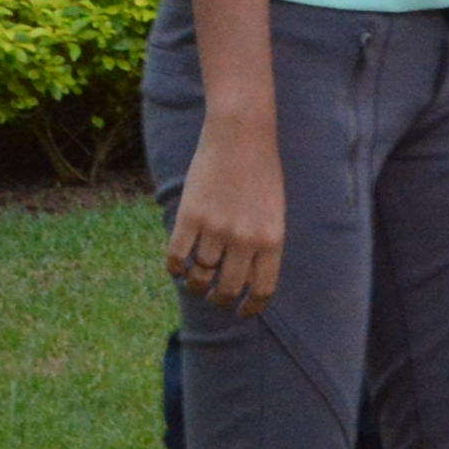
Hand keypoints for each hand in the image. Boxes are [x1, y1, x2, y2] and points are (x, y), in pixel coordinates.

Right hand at [168, 117, 288, 317]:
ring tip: (194, 282)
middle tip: (213, 297)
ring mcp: (216, 229)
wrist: (241, 137)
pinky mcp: (190, 217)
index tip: (242, 312)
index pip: (263, 289)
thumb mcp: (275, 211)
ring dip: (194, 284)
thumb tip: (250, 278)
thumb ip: (264, 243)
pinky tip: (176, 267)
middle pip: (227, 289)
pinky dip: (174, 268)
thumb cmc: (261, 172)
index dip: (251, 307)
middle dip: (219, 299)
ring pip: (199, 276)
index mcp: (272, 239)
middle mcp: (245, 239)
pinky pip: (176, 257)